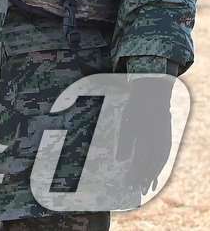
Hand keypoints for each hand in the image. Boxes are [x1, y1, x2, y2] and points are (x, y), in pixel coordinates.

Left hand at [117, 73, 176, 195]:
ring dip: (151, 177)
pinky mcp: (167, 142)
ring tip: (144, 188)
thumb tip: (120, 161)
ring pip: (158, 165)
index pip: (140, 164)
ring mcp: (165, 144)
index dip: (133, 176)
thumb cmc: (136, 109)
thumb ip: (124, 143)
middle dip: (141, 180)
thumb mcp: (126, 124)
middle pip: (150, 168)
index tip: (126, 184)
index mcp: (148, 141)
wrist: (153, 96)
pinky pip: (163, 159)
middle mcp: (159, 145)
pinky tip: (153, 175)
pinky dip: (158, 169)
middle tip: (132, 189)